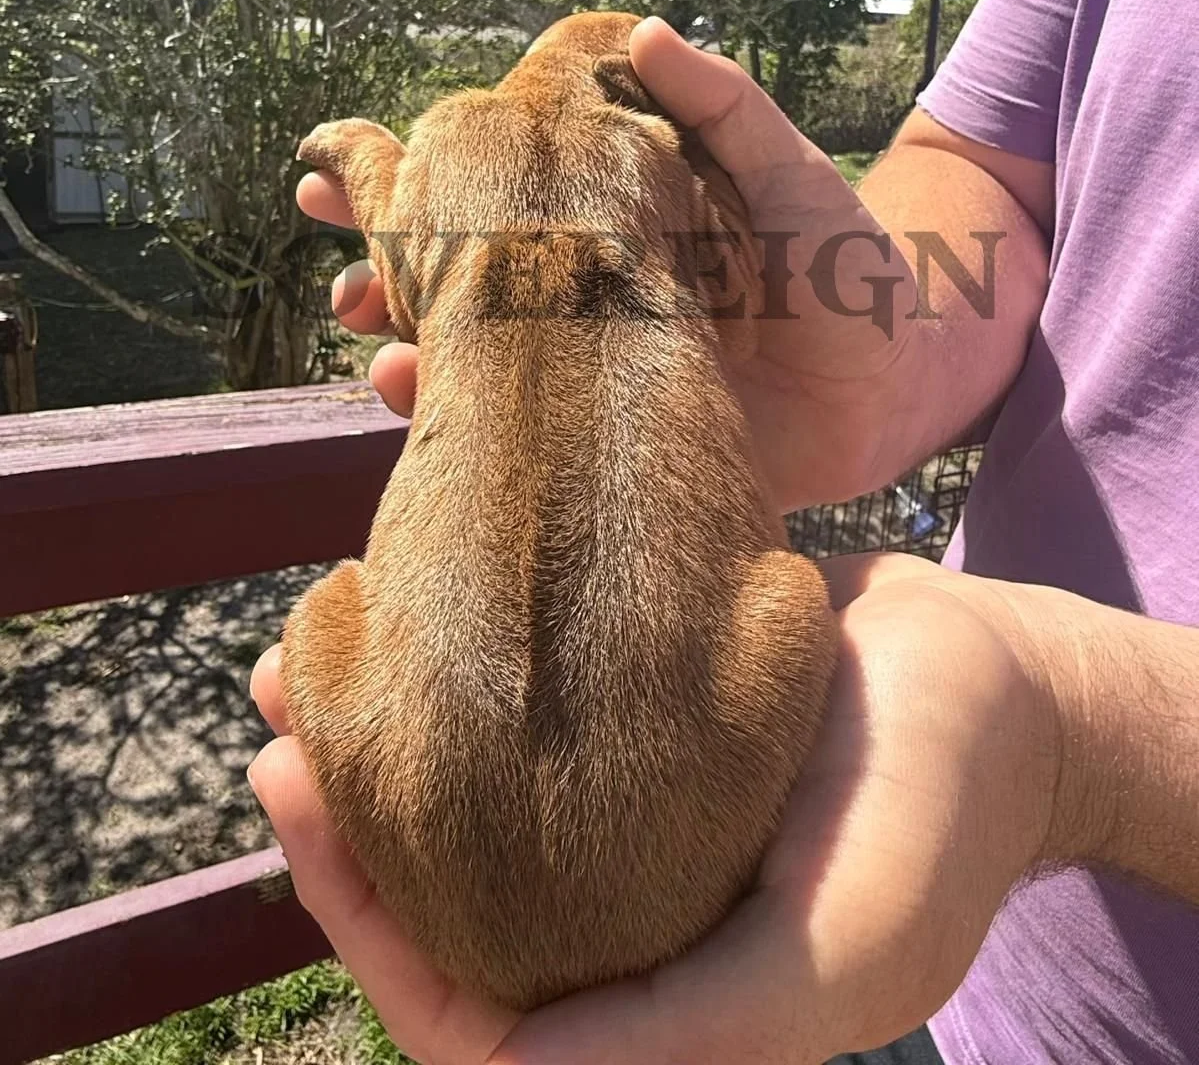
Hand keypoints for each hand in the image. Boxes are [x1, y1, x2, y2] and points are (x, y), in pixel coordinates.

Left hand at [249, 553, 1061, 1064]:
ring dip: (381, 738)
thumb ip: (681, 1033)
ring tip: (304, 654)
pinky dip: (456, 670)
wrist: (1001, 675)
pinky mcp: (639, 724)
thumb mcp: (834, 952)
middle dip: (346, 819)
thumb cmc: (934, 815)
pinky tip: (405, 603)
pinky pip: (522, 716)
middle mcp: (619, 917)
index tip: (294, 794)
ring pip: (468, 801)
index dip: (361, 924)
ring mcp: (624, 817)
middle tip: (279, 713)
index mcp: (649, 1001)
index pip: (466, 1012)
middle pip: (445, 896)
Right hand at [297, 17, 921, 508]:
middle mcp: (588, 306)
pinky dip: (474, 432)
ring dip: (415, 356)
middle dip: (389, 282)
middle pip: (465, 291)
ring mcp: (599, 382)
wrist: (909, 375)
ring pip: (482, 370)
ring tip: (373, 339)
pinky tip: (428, 406)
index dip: (411, 190)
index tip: (333, 171)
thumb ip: (724, 109)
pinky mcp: (622, 452)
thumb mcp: (788, 171)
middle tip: (341, 283)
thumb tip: (649, 28)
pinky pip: (533, 450)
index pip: (493, 205)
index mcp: (610, 235)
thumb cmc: (850, 261)